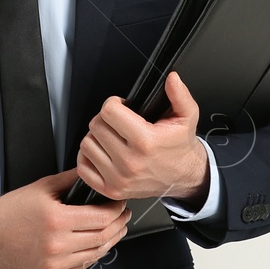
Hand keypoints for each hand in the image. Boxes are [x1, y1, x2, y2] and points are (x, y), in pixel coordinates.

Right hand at [0, 168, 128, 268]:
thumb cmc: (10, 212)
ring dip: (109, 242)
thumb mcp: (41, 187)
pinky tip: (94, 246)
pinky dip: (92, 256)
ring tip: (113, 230)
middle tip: (122, 216)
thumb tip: (90, 173)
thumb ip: (70, 180)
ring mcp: (55, 264)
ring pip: (95, 255)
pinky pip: (81, 268)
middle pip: (102, 238)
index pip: (101, 218)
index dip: (116, 211)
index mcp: (57, 220)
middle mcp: (57, 245)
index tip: (120, 204)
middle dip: (118, 225)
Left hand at [75, 71, 208, 204]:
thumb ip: (179, 95)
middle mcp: (130, 162)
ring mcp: (118, 178)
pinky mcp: (111, 190)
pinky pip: (83, 168)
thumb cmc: (180, 147)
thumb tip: (172, 78)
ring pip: (87, 144)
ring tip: (112, 137)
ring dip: (96, 137)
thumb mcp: (187, 117)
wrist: (183, 177)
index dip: (113, 103)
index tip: (121, 106)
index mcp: (145, 142)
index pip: (109, 112)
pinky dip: (88, 157)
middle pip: (96, 126)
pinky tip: (103, 152)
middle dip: (105, 119)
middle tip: (118, 122)